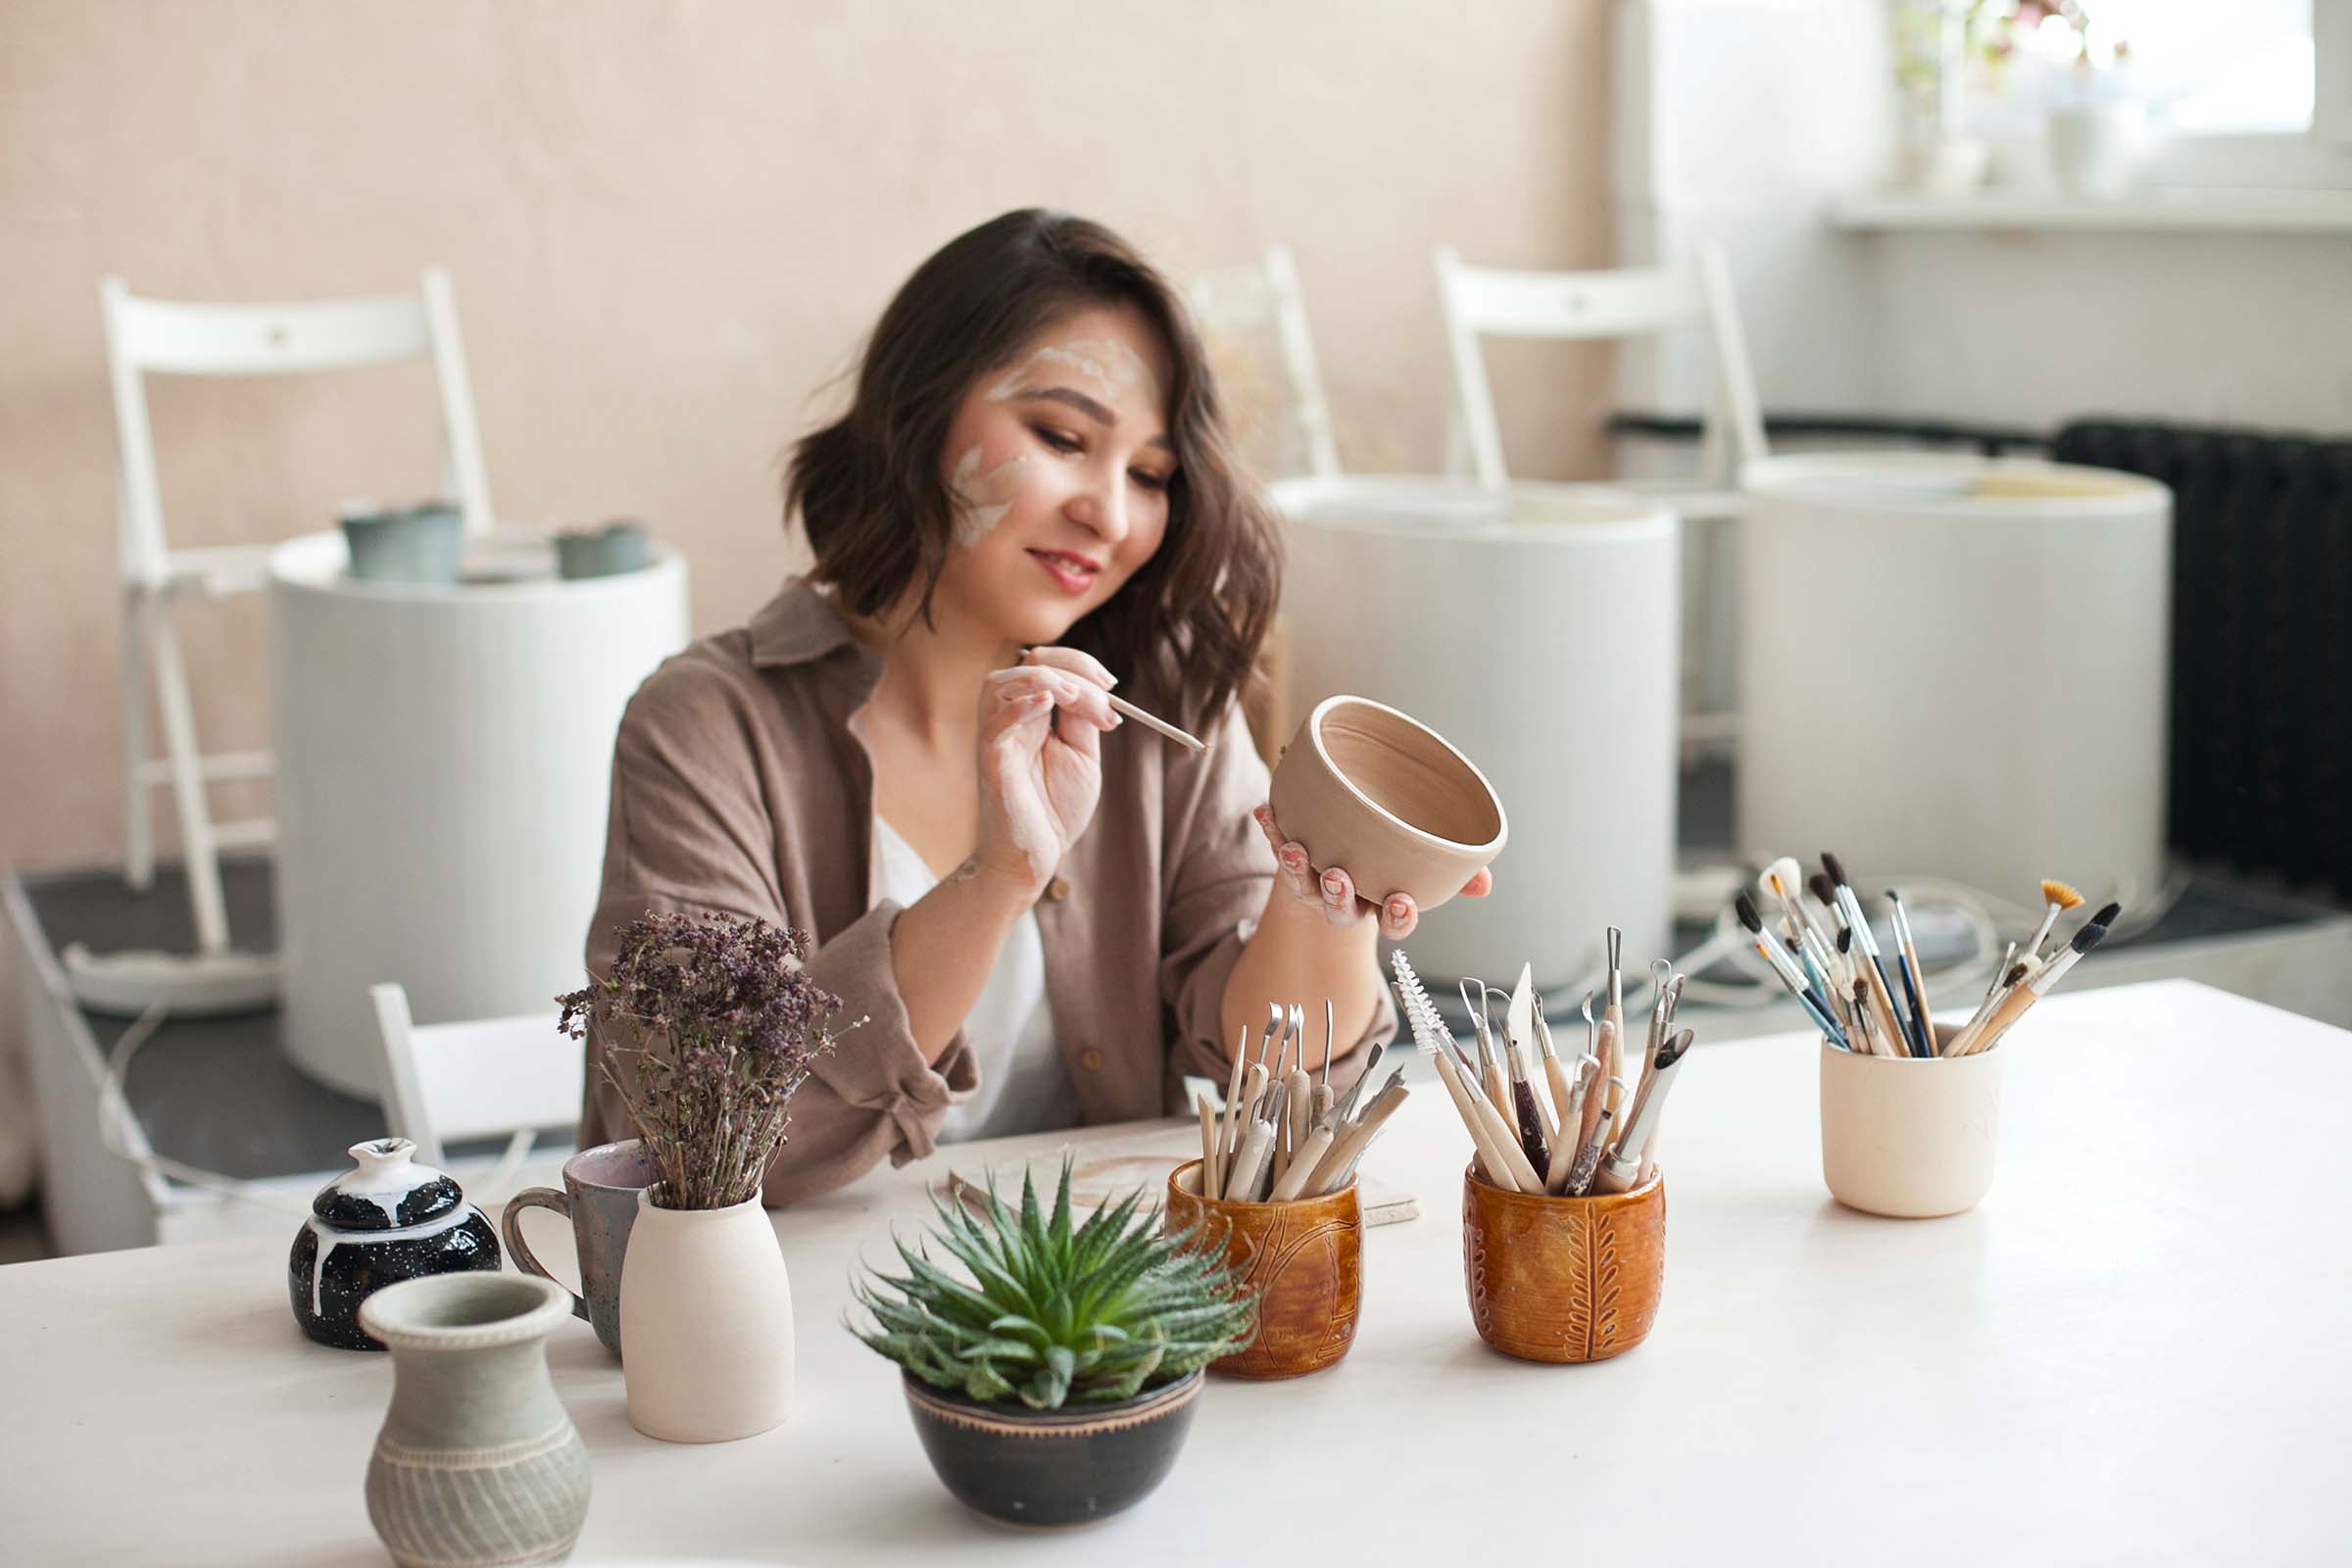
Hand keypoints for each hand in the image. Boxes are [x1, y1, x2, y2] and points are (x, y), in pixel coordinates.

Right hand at [971, 647, 1121, 894]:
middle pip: (1027, 664)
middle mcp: (1009, 720)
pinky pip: (994, 725)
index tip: (1111, 685)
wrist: (1037, 856)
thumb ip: (1083, 720)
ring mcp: (996, 739)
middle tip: (1105, 694)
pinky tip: (1046, 703)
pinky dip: (1019, 707)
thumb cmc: (1055, 809)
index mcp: (1032, 714)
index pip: (1046, 664)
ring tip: (1073, 696)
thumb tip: (1096, 690)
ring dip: (1042, 679)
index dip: (1079, 665)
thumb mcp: (1081, 756)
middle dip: (1071, 669)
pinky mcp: (991, 764)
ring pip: (999, 684)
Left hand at [1252, 803, 1493, 939]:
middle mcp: (1347, 900)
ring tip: (1293, 848)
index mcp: (1383, 903)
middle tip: (1337, 877)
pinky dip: (1273, 830)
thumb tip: (1485, 883)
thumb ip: (1457, 874)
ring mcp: (1316, 881)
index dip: (1397, 917)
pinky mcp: (1293, 858)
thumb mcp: (1427, 866)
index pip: (1393, 922)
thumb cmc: (1394, 861)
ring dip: (1296, 867)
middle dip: (1338, 896)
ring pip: (1305, 885)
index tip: (1401, 900)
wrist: (1344, 854)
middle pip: (1341, 910)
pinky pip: (1280, 846)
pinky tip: (1266, 811)